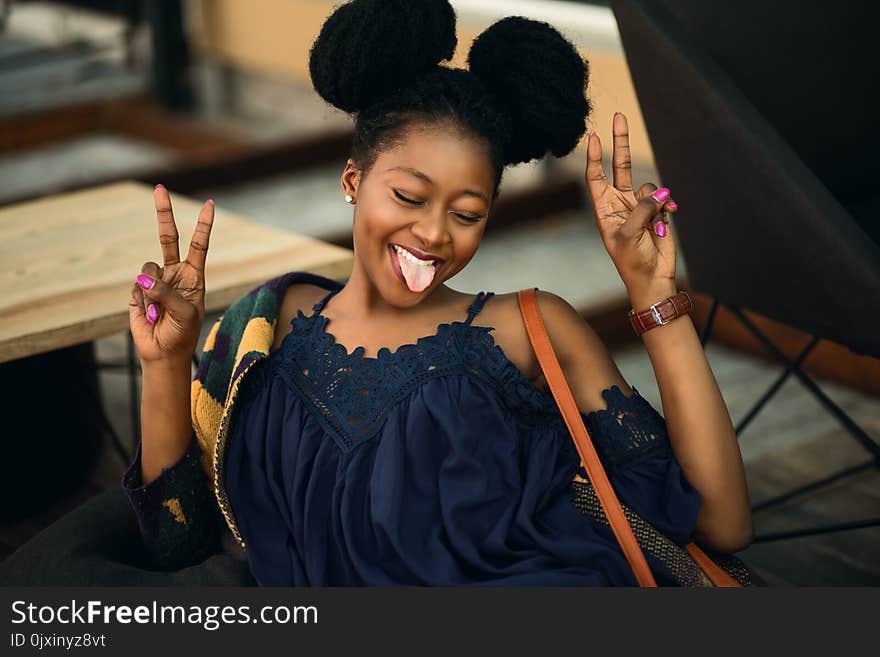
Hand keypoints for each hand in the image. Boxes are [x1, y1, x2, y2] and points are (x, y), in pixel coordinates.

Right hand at [128, 185, 214, 364]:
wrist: (164, 352)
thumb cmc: (183, 334)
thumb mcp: (186, 314)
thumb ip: (168, 293)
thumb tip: (144, 277)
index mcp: (194, 275)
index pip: (200, 244)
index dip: (204, 224)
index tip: (210, 203)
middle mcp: (175, 272)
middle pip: (168, 237)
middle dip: (163, 212)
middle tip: (159, 187)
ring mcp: (155, 279)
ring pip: (148, 268)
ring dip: (153, 291)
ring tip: (160, 312)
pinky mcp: (138, 290)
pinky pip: (137, 286)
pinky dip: (143, 302)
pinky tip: (149, 315)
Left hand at [585, 112, 677, 296]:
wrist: (653, 278)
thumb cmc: (632, 260)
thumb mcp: (628, 234)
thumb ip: (641, 209)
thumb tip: (660, 192)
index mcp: (604, 209)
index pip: (595, 176)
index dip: (593, 156)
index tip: (592, 135)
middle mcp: (620, 203)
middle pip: (619, 165)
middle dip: (620, 141)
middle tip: (618, 115)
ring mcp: (639, 206)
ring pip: (649, 185)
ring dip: (656, 198)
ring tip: (658, 220)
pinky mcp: (658, 211)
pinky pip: (664, 197)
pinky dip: (668, 204)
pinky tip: (670, 216)